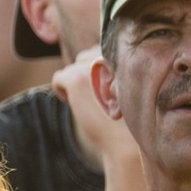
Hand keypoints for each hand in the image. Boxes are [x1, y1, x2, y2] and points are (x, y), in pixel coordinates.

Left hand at [54, 48, 139, 166]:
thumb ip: (115, 69)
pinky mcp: (76, 79)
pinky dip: (61, 90)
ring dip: (75, 81)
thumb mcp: (129, 85)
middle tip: (94, 95)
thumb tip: (92, 59)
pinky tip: (72, 102)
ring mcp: (91, 67)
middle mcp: (109, 56)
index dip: (98, 69)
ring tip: (87, 100)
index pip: (102, 50)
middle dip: (85, 73)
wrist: (127, 141)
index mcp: (126, 55)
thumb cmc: (131, 117)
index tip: (103, 86)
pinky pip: (59, 77)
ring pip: (73, 66)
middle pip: (86, 56)